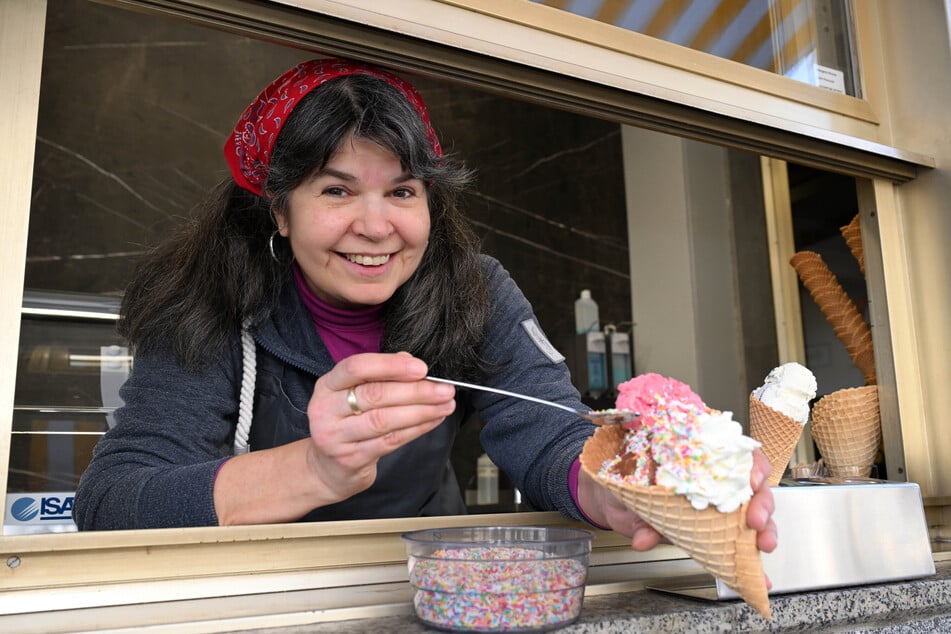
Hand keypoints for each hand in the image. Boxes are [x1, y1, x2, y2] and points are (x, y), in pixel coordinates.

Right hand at [304, 352, 455, 503]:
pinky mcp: (351, 459)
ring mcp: (335, 437)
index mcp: (327, 385)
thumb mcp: (352, 395)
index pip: (356, 368)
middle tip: (445, 389)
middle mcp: (326, 409)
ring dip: (421, 411)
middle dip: (416, 391)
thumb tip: (410, 360)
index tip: (421, 368)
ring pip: (384, 420)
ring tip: (445, 405)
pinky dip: (416, 429)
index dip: (391, 366)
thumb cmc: (346, 423)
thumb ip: (379, 375)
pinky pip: (390, 441)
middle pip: (375, 395)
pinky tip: (433, 420)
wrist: (327, 468)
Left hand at [577, 448, 777, 555]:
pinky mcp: (710, 527)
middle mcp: (710, 475)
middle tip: (755, 521)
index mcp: (695, 451)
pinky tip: (756, 568)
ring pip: (751, 511)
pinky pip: (735, 538)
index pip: (735, 450)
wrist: (605, 495)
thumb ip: (640, 511)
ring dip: (763, 530)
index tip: (751, 479)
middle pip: (751, 483)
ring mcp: (713, 501)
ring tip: (763, 545)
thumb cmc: (618, 476)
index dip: (751, 463)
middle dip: (761, 503)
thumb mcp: (626, 488)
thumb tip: (645, 538)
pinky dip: (748, 555)